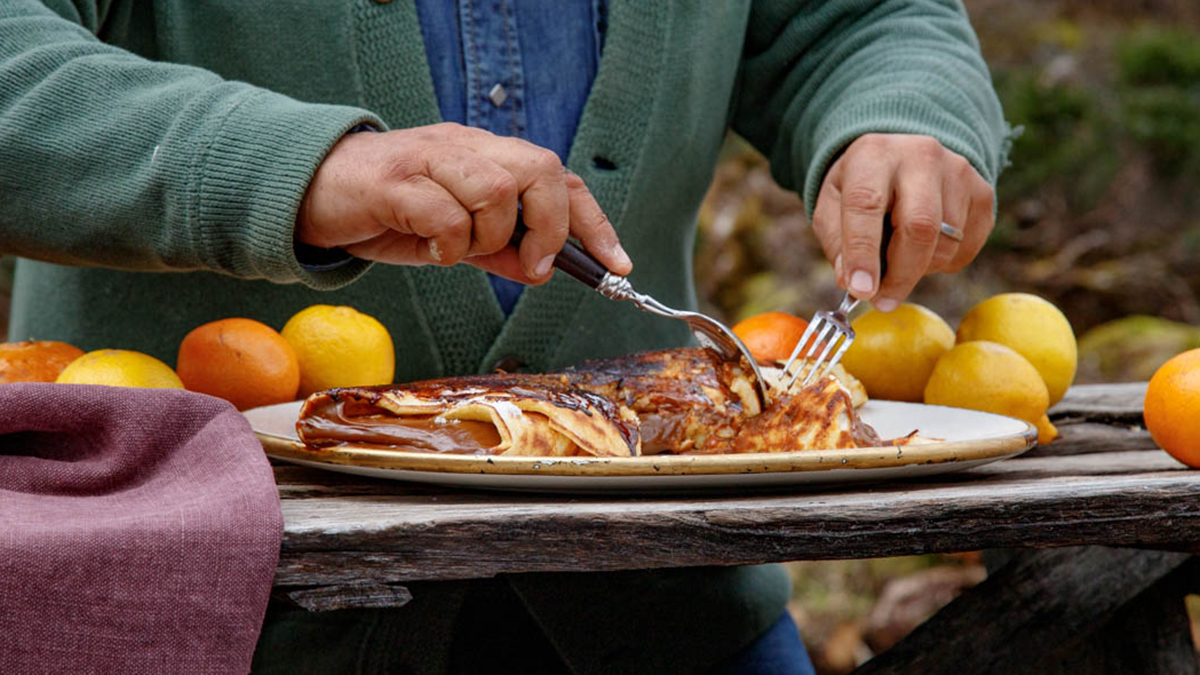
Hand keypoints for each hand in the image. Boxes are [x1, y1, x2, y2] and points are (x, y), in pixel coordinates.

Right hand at [296, 122, 631, 283]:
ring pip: (495, 189)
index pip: (558, 178)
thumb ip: (499, 248)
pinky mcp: (394, 181)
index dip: (593, 222)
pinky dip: (449, 244)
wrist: (312, 192)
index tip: (616, 263)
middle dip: (549, 228)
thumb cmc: (387, 212)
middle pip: (539, 169)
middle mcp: (465, 147)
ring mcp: (430, 159)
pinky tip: (430, 249)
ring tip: (459, 252)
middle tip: (530, 266)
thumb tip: (544, 269)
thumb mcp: (454, 237)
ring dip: (489, 237)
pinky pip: (445, 213)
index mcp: (487, 156)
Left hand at [811, 134, 994, 310]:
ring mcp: (958, 172)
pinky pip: (967, 247)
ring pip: (946, 243)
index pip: (866, 204)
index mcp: (873, 155)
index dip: (863, 252)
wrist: (901, 157)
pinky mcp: (981, 192)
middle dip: (900, 275)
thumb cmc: (860, 187)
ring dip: (919, 270)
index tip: (861, 290)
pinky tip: (924, 250)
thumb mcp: (832, 206)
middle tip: (882, 300)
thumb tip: (855, 284)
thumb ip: (838, 244)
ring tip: (898, 263)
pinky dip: (943, 264)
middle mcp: (920, 156)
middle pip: (919, 226)